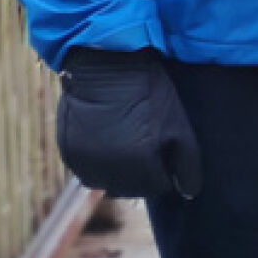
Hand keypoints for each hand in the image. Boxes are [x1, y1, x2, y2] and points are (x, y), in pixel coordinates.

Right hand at [56, 48, 201, 200]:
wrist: (107, 64)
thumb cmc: (149, 92)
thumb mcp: (178, 124)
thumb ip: (187, 164)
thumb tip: (189, 194)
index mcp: (140, 164)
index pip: (158, 187)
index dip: (165, 171)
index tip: (165, 153)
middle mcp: (109, 170)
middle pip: (132, 189)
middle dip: (143, 175)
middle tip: (147, 148)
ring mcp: (85, 164)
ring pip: (107, 184)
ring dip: (119, 173)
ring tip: (126, 144)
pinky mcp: (69, 154)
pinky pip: (86, 172)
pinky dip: (98, 164)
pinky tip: (107, 141)